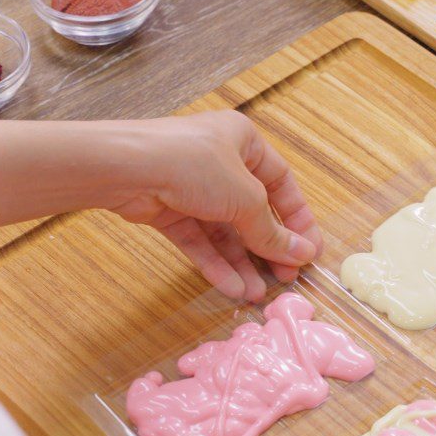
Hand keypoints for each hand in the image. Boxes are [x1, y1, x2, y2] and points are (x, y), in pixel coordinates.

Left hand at [110, 110, 322, 301]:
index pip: (282, 184)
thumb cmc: (194, 165)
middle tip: (286, 278)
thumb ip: (273, 231)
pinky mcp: (170, 209)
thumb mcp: (245, 198)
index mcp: (244, 142)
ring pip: (226, 231)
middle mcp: (221, 162)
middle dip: (269, 248)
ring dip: (242, 262)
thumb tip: (304, 255)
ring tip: (257, 293)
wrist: (125, 168)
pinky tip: (231, 288)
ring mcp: (193, 187)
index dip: (299, 219)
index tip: (311, 251)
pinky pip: (200, 239)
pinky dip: (215, 263)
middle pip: (254, 211)